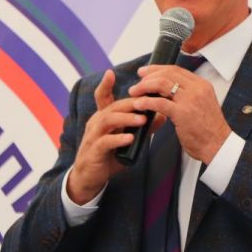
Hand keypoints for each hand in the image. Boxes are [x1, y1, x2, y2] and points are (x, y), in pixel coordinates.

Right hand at [68, 70, 145, 203]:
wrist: (90, 178)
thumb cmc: (108, 156)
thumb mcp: (127, 139)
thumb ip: (142, 128)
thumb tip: (161, 115)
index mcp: (103, 117)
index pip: (102, 97)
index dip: (105, 85)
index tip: (110, 72)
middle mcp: (96, 123)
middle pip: (112, 106)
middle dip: (130, 102)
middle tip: (148, 100)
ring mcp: (93, 136)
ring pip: (108, 120)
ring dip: (126, 118)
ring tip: (142, 119)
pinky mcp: (94, 151)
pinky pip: (105, 142)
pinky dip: (118, 139)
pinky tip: (130, 138)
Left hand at [130, 65, 230, 163]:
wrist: (218, 146)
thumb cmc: (209, 130)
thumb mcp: (202, 105)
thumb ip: (188, 95)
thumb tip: (167, 91)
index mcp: (202, 85)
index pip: (176, 69)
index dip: (157, 69)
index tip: (145, 72)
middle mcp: (197, 89)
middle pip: (167, 73)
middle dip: (148, 76)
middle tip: (137, 83)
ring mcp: (190, 100)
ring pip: (161, 84)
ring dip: (144, 87)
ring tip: (134, 93)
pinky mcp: (183, 113)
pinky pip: (159, 103)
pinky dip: (146, 102)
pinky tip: (139, 104)